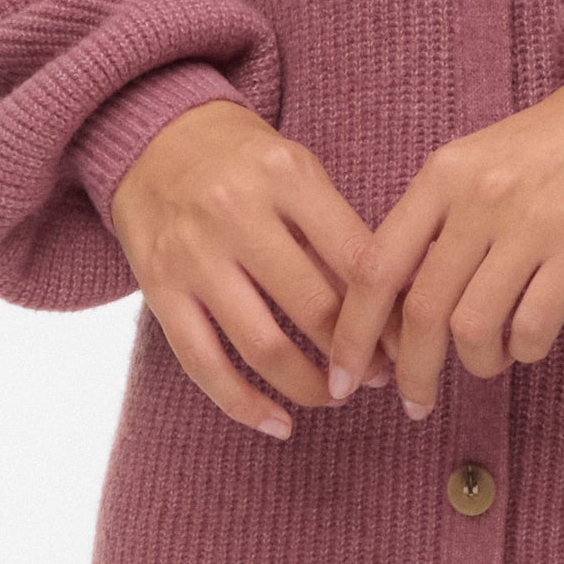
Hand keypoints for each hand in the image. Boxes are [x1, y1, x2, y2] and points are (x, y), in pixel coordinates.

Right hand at [106, 99, 383, 440]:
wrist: (152, 139)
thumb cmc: (243, 162)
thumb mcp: (297, 172)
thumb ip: (339, 231)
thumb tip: (397, 309)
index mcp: (286, 177)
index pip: (356, 260)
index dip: (391, 315)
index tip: (410, 344)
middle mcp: (235, 213)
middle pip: (314, 307)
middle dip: (356, 355)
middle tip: (378, 376)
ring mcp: (193, 254)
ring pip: (262, 346)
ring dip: (309, 386)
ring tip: (336, 396)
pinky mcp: (159, 289)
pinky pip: (204, 364)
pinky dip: (244, 405)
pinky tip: (279, 424)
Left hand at [326, 67, 563, 416]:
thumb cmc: (551, 149)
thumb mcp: (477, 167)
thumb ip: (435, 226)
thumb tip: (393, 308)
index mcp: (442, 175)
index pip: (376, 267)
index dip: (351, 333)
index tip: (342, 377)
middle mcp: (479, 197)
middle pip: (420, 310)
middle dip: (411, 371)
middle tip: (415, 402)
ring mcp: (532, 222)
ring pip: (473, 328)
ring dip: (475, 363)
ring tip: (487, 360)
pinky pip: (533, 328)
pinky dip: (523, 352)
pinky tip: (526, 344)